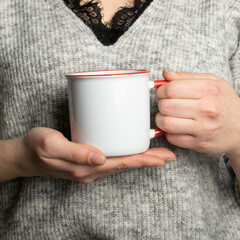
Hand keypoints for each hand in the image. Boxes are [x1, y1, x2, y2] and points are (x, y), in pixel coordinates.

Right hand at [14, 127, 174, 183]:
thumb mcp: (51, 146)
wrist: (25, 155)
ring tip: (156, 152)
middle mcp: (91, 170)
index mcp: (85, 168)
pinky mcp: (87, 160)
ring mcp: (90, 166)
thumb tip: (100, 157)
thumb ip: (74, 152)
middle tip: (168, 154)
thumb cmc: (36, 147)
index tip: (162, 157)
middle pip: (125, 164)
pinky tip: (131, 149)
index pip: (121, 164)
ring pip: (120, 162)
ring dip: (139, 157)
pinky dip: (125, 154)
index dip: (143, 160)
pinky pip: (112, 158)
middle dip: (147, 159)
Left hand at [155, 70, 239, 157]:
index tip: (162, 93)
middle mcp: (207, 109)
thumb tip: (165, 74)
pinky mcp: (199, 144)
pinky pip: (172, 138)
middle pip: (166, 106)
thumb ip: (187, 77)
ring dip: (161, 120)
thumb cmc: (224, 103)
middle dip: (160, 105)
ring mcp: (203, 129)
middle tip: (165, 104)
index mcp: (209, 90)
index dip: (161, 90)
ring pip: (166, 123)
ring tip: (167, 116)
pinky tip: (175, 128)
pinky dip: (169, 133)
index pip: (171, 89)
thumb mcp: (212, 83)